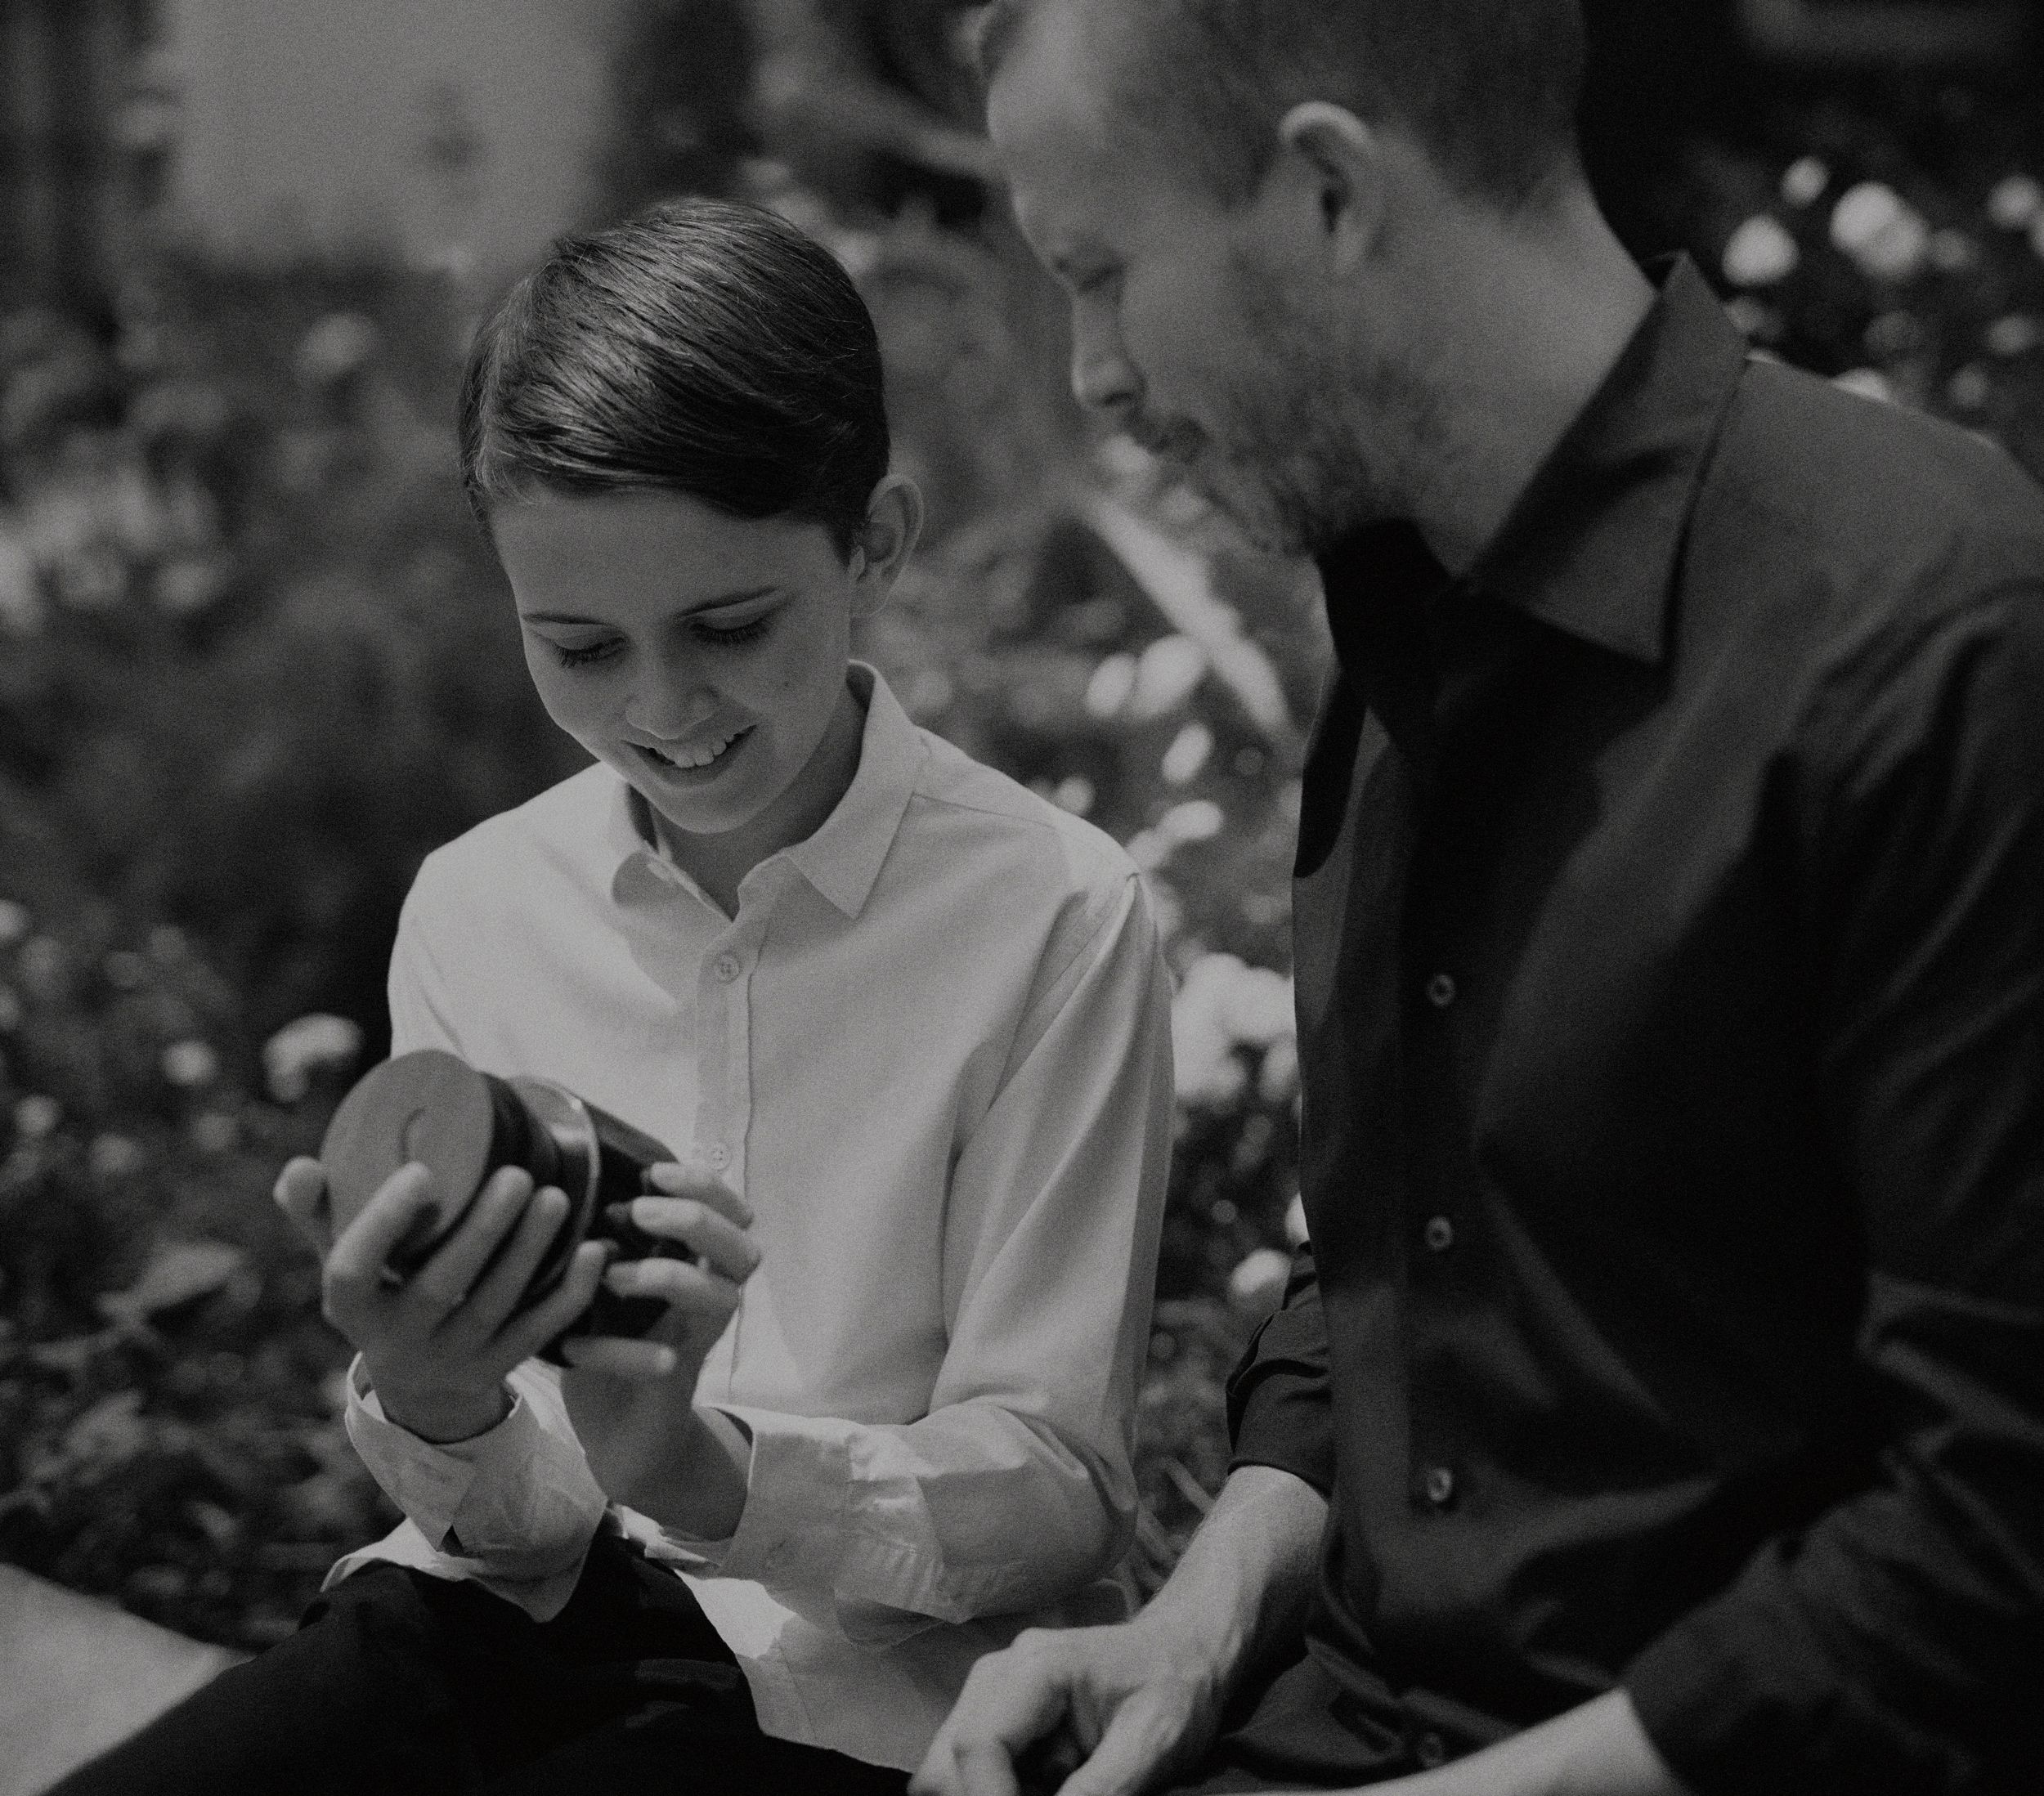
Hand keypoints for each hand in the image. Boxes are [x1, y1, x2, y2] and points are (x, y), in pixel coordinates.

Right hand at [275, 1155, 610, 1442]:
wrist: (414, 1381)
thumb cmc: (377, 1292)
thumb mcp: (339, 1258)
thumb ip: (319, 1211)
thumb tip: (302, 1166)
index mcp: (351, 1308)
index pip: (354, 1271)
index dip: (384, 1224)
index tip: (422, 1172)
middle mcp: (397, 1341)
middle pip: (441, 1287)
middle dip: (482, 1231)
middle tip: (518, 1175)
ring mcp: (451, 1360)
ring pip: (496, 1308)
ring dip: (529, 1252)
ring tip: (556, 1198)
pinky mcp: (497, 1369)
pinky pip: (538, 1333)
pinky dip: (569, 1294)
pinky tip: (594, 1250)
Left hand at [558, 1162, 758, 1514]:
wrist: (616, 1430)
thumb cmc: (608, 1334)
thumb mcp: (606, 1272)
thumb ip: (607, 1231)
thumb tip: (568, 1168)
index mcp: (703, 1262)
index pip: (733, 1210)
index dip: (704, 1185)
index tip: (653, 1173)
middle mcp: (715, 1297)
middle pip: (744, 1248)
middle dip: (694, 1221)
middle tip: (637, 1213)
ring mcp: (700, 1340)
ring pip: (722, 1298)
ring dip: (667, 1276)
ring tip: (612, 1277)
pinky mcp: (676, 1384)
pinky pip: (660, 1362)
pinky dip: (612, 1352)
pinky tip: (573, 1346)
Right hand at [912, 1615, 1226, 1795]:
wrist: (1182, 1654)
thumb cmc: (1174, 1689)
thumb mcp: (1151, 1746)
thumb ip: (1098, 1792)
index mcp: (1034, 1668)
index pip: (977, 1748)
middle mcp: (996, 1676)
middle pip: (944, 1764)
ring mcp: (990, 1696)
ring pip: (947, 1772)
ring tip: (1052, 1793)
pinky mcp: (997, 1718)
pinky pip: (971, 1772)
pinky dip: (1000, 1792)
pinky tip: (1047, 1791)